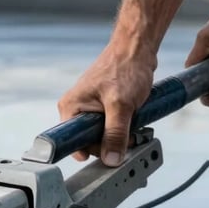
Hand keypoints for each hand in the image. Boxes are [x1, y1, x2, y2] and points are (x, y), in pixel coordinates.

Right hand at [57, 42, 156, 164]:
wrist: (137, 48)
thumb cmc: (125, 67)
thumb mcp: (121, 105)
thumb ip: (116, 134)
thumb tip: (111, 159)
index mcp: (71, 107)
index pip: (73, 143)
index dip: (90, 151)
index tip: (107, 151)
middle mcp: (76, 109)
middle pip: (88, 142)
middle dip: (108, 143)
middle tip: (126, 136)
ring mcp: (89, 109)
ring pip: (100, 135)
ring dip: (117, 136)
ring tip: (130, 123)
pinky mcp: (101, 108)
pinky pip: (108, 127)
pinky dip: (121, 127)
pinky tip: (130, 118)